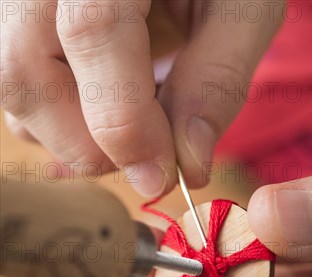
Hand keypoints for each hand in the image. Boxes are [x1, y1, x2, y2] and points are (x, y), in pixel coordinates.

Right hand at [1, 0, 281, 194]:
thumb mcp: (241, 7)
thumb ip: (218, 77)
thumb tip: (190, 164)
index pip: (92, 31)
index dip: (124, 120)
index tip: (161, 176)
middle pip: (27, 73)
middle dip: (91, 145)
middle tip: (149, 162)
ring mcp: (18, 4)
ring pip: (18, 94)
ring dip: (79, 138)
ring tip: (138, 122)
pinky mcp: (17, 31)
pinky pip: (22, 96)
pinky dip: (67, 124)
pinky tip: (112, 106)